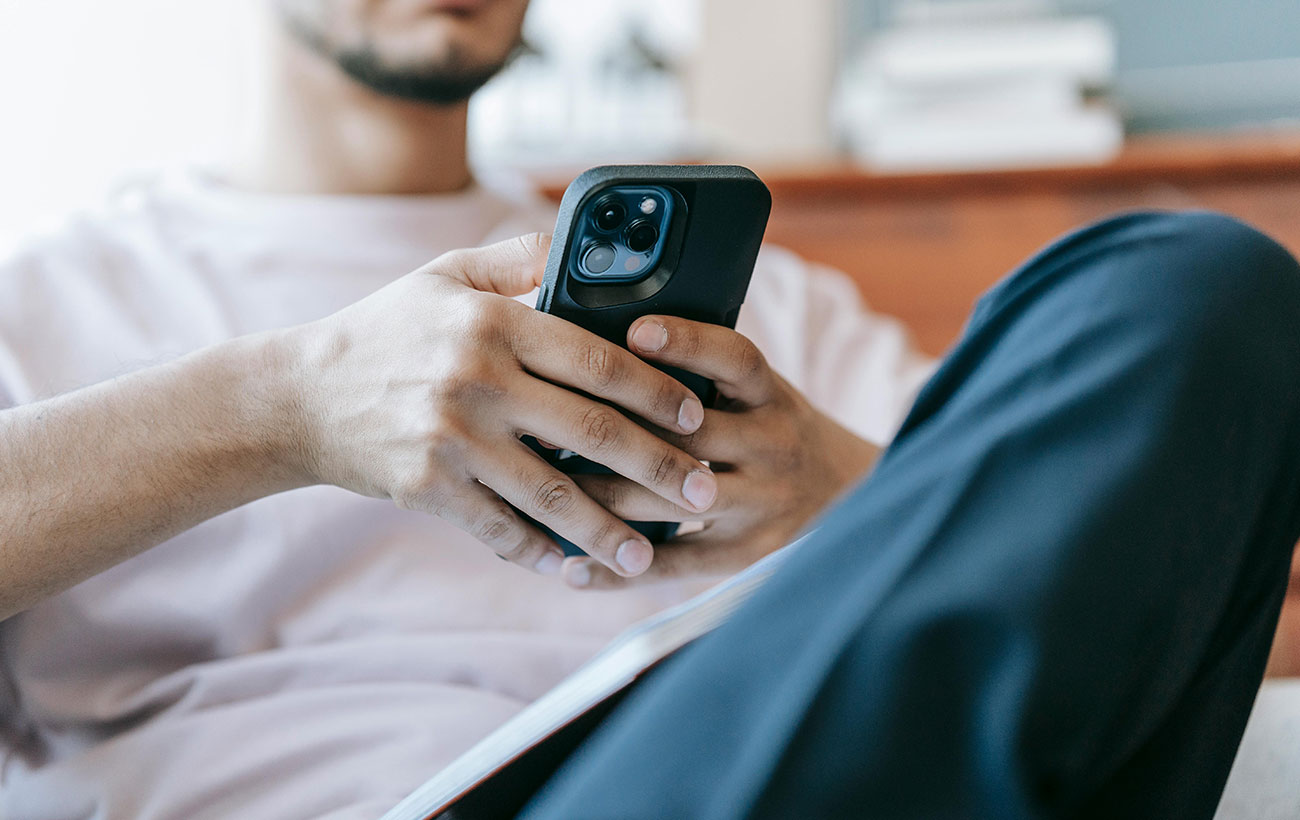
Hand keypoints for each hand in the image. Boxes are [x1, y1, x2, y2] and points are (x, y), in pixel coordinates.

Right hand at [285, 235, 718, 578]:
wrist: (298, 396)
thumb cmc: (385, 330)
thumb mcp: (445, 275)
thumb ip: (519, 257)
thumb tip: (585, 245)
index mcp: (494, 321)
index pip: (599, 359)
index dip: (659, 391)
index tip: (697, 415)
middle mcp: (478, 379)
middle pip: (593, 432)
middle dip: (660, 468)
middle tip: (707, 494)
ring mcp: (452, 439)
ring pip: (553, 494)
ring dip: (611, 531)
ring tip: (651, 556)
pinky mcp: (428, 488)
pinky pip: (500, 529)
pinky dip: (542, 554)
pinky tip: (577, 571)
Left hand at [563, 316, 879, 588]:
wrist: (852, 496)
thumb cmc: (776, 430)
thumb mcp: (761, 392)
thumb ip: (706, 374)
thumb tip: (613, 340)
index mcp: (773, 397)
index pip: (735, 359)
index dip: (687, 341)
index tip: (633, 332)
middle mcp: (773, 447)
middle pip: (686, 437)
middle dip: (611, 430)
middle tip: (543, 420)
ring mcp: (761, 505)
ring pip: (667, 502)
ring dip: (598, 497)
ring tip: (539, 487)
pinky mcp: (746, 556)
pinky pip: (674, 566)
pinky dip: (618, 570)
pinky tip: (570, 568)